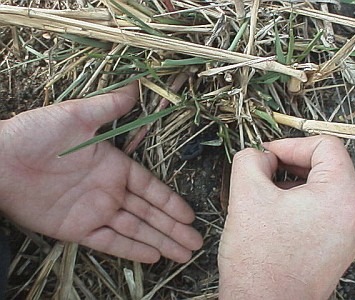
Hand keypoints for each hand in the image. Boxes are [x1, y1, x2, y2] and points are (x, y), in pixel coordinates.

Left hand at [0, 83, 201, 262]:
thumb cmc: (36, 134)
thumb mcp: (77, 115)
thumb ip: (109, 107)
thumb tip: (135, 87)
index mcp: (114, 166)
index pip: (150, 188)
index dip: (170, 202)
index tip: (189, 214)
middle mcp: (109, 191)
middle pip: (149, 213)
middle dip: (173, 228)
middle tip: (196, 242)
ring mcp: (94, 211)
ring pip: (135, 230)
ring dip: (160, 241)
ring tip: (183, 253)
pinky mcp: (76, 229)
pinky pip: (109, 242)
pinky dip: (131, 250)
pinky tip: (152, 257)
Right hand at [218, 136, 354, 298]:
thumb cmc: (259, 260)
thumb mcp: (246, 193)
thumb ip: (250, 159)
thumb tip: (258, 155)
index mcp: (343, 195)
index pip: (324, 146)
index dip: (290, 144)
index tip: (267, 154)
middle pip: (325, 167)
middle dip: (289, 164)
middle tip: (261, 171)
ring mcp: (351, 234)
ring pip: (322, 189)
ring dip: (291, 184)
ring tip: (263, 195)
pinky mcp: (340, 248)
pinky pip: (323, 210)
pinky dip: (299, 203)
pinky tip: (274, 214)